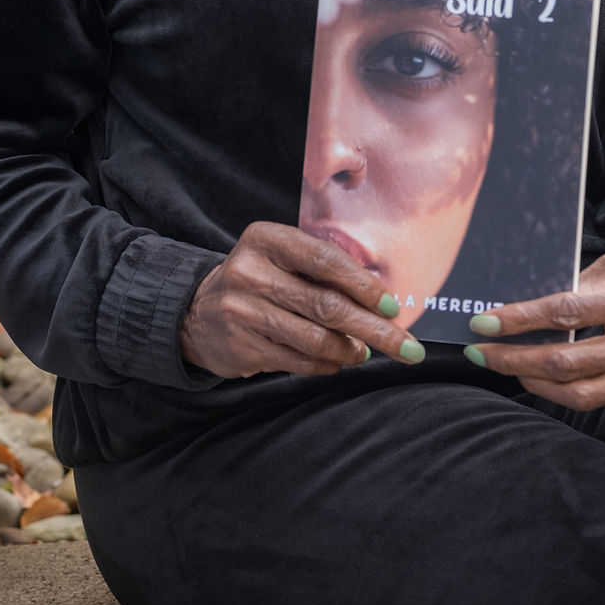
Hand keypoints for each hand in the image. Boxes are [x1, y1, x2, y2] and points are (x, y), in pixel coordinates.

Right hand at [180, 221, 424, 377]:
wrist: (196, 312)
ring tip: (364, 352)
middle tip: (408, 348)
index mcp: (266, 239)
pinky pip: (299, 361)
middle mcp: (251, 272)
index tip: (394, 306)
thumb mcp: (282, 258)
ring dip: (351, 350)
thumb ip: (323, 272)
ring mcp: (242, 312)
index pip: (325, 260)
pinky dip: (327, 365)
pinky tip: (336, 361)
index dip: (364, 285)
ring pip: (315, 339)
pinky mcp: (241, 347)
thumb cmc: (260, 280)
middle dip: (375, 329)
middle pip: (327, 305)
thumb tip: (383, 304)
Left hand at [464, 251, 604, 409]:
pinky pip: (600, 402)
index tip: (485, 321)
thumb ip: (583, 283)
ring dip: (533, 382)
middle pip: (568, 363)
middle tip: (481, 352)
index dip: (522, 319)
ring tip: (506, 365)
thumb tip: (533, 302)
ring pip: (580, 395)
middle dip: (515, 359)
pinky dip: (564, 392)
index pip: (568, 314)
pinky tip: (541, 377)